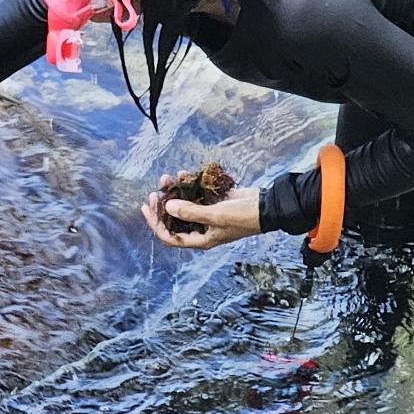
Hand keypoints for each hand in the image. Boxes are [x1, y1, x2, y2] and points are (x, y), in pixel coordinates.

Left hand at [140, 171, 262, 249]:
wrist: (267, 206)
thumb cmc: (243, 216)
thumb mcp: (216, 215)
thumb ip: (191, 212)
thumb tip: (168, 207)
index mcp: (200, 239)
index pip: (169, 236)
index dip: (155, 223)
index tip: (146, 207)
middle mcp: (201, 229)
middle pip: (173, 219)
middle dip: (162, 205)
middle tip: (155, 191)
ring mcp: (207, 215)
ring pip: (183, 204)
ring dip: (174, 191)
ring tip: (167, 177)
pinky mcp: (214, 202)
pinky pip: (195, 194)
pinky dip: (188, 185)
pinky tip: (182, 174)